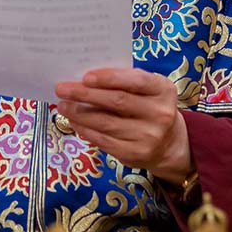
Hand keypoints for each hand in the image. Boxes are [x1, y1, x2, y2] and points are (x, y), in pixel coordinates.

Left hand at [54, 68, 193, 185]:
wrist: (169, 142)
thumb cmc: (149, 106)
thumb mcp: (148, 89)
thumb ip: (125, 82)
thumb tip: (85, 80)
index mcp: (163, 90)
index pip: (136, 80)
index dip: (110, 78)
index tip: (85, 77)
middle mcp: (160, 114)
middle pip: (117, 102)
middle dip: (86, 94)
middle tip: (62, 89)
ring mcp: (149, 136)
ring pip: (107, 123)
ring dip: (80, 113)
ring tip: (63, 105)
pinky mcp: (135, 154)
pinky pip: (104, 141)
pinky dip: (86, 130)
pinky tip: (75, 122)